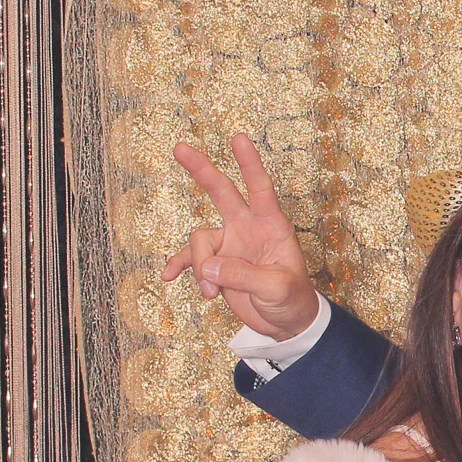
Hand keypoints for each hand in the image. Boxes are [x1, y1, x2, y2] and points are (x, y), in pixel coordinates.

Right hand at [161, 133, 319, 340]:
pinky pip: (190, 260)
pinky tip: (168, 276)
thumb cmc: (292, 300)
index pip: (260, 188)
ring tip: (212, 292)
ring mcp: (230, 244)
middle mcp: (248, 228)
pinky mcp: (217, 264)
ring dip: (200, 268)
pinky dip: (179, 267)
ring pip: (200, 241)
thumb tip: (209, 268)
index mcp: (272, 226)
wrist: (285, 322)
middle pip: (222, 192)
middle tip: (180, 148)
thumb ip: (245, 276)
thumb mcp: (277, 288)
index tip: (238, 138)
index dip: (249, 163)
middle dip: (201, 170)